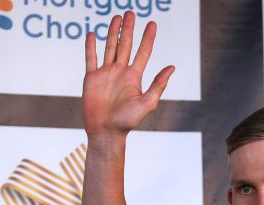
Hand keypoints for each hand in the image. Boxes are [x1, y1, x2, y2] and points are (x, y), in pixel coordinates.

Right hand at [82, 11, 174, 139]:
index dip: (148, 38)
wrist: (106, 132)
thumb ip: (158, 84)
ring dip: (112, 32)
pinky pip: (91, 58)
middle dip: (129, 29)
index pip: (143, 52)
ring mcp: (106, 73)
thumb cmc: (127, 122)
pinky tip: (92, 34)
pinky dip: (91, 46)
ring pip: (109, 47)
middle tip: (131, 12)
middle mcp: (120, 72)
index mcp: (134, 77)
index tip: (153, 24)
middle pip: (125, 45)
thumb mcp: (147, 103)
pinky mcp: (91, 78)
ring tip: (116, 17)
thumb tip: (172, 67)